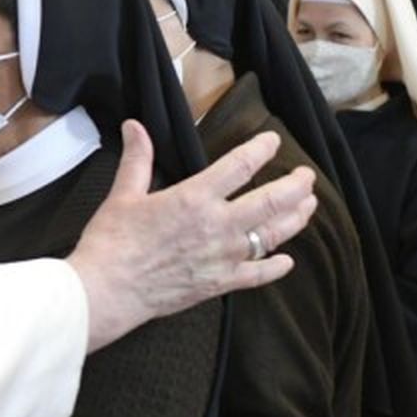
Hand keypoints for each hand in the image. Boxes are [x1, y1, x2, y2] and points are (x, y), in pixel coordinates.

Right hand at [68, 122, 315, 351]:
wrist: (107, 290)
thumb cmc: (112, 242)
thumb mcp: (123, 194)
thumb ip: (137, 158)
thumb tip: (134, 126)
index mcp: (195, 198)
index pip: (240, 165)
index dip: (261, 149)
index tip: (272, 141)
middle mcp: (218, 225)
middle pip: (272, 200)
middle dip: (296, 185)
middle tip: (306, 176)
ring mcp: (224, 256)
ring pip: (273, 234)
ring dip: (296, 218)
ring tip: (309, 206)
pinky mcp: (220, 283)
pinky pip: (258, 274)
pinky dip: (277, 266)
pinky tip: (287, 260)